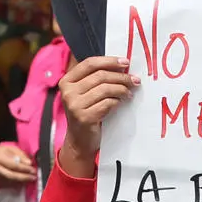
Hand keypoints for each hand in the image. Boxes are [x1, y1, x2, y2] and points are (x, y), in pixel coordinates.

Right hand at [0, 141, 37, 186]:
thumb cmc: (3, 152)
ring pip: (11, 181)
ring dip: (22, 180)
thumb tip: (29, 163)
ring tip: (30, 178)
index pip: (13, 165)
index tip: (32, 169)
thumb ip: (21, 155)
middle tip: (33, 176)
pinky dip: (17, 182)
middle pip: (11, 175)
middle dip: (24, 177)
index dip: (24, 168)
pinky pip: (9, 184)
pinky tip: (24, 180)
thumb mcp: (12, 148)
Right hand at [57, 55, 137, 174]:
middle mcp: (67, 92)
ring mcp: (74, 105)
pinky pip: (107, 103)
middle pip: (100, 76)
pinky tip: (122, 102)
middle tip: (135, 80)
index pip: (90, 63)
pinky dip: (118, 101)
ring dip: (122, 89)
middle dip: (121, 77)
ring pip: (105, 89)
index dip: (109, 61)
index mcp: (66, 81)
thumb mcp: (85, 93)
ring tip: (129, 93)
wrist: (80, 140)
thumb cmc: (87, 112)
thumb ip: (96, 78)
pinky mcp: (84, 118)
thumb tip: (122, 66)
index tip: (126, 62)